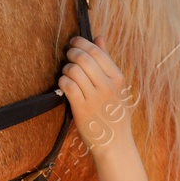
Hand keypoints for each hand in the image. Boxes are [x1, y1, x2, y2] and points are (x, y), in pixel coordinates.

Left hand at [58, 34, 133, 155]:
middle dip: (71, 53)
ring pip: (74, 71)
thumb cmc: (115, 113)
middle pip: (83, 58)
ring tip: (68, 74)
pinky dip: (62, 82)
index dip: (82, 43)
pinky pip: (67, 86)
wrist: (115, 143)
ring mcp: (95, 98)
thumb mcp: (117, 86)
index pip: (97, 51)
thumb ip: (107, 61)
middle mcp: (107, 86)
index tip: (74, 42)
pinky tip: (64, 85)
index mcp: (118, 78)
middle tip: (68, 56)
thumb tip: (99, 37)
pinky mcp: (82, 109)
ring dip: (66, 69)